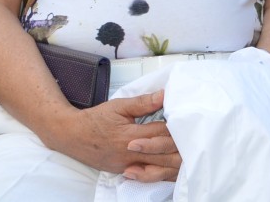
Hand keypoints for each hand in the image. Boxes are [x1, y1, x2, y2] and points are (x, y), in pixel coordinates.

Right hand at [51, 91, 180, 181]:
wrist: (71, 136)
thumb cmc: (95, 120)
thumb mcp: (119, 106)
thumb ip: (143, 102)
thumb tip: (164, 94)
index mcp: (130, 136)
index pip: (162, 133)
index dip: (177, 127)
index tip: (189, 120)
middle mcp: (131, 154)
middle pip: (165, 154)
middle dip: (182, 147)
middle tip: (198, 139)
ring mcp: (128, 166)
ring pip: (159, 169)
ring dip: (176, 162)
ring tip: (191, 154)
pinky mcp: (125, 171)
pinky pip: (149, 175)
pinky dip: (163, 172)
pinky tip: (175, 168)